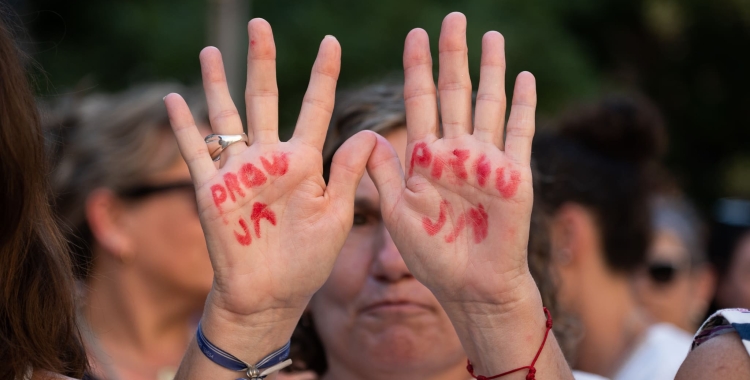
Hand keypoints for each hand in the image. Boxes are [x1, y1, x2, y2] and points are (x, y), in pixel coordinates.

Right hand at [165, 19, 374, 336]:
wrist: (271, 294)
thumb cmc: (308, 258)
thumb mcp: (337, 214)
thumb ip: (350, 173)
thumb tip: (373, 131)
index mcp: (305, 162)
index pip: (315, 108)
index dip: (323, 76)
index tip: (332, 41)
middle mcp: (270, 158)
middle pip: (264, 99)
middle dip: (263, 62)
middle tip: (261, 25)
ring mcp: (239, 172)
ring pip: (227, 117)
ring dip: (218, 84)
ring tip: (212, 50)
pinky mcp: (212, 192)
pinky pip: (196, 153)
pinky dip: (185, 128)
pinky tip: (174, 100)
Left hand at [367, 13, 537, 312]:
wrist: (472, 286)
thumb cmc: (433, 256)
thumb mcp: (398, 213)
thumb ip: (382, 174)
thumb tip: (365, 135)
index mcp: (425, 157)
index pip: (420, 100)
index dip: (418, 68)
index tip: (414, 35)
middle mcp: (456, 151)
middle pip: (454, 92)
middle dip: (453, 55)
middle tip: (452, 18)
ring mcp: (487, 160)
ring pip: (488, 103)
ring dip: (490, 70)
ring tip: (490, 36)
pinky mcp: (515, 174)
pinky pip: (520, 131)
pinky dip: (523, 104)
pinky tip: (523, 76)